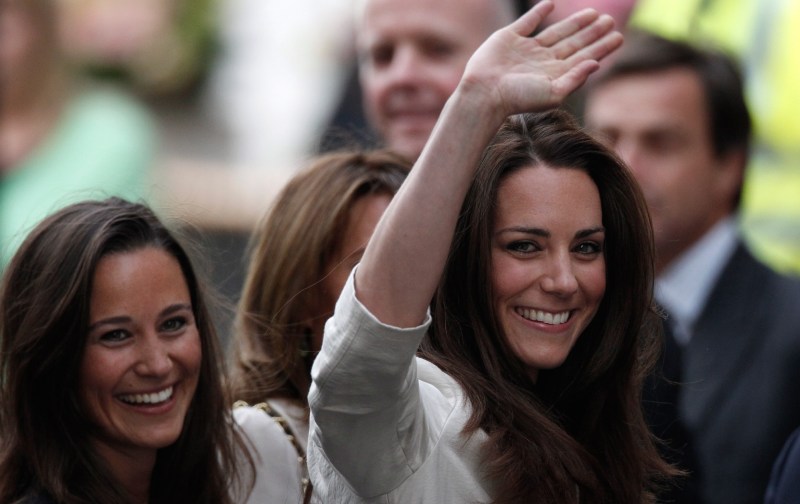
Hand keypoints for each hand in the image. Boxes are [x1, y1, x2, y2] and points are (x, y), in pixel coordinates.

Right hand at [459, 1, 622, 118]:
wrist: (485, 92)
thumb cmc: (518, 98)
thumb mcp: (552, 94)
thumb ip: (575, 79)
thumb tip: (597, 63)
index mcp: (554, 75)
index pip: (584, 58)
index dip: (602, 47)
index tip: (618, 36)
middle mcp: (542, 62)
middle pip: (574, 44)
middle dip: (593, 33)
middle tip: (610, 21)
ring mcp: (526, 49)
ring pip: (556, 32)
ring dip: (575, 23)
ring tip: (594, 13)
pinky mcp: (509, 38)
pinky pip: (528, 22)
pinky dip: (539, 12)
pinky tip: (551, 4)